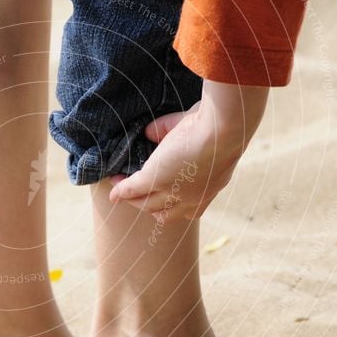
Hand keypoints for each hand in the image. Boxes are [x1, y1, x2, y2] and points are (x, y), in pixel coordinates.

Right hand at [108, 80, 268, 220]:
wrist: (223, 128)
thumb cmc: (220, 124)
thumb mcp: (199, 134)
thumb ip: (172, 131)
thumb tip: (150, 133)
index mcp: (208, 190)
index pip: (187, 209)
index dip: (172, 206)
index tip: (161, 196)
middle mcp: (191, 198)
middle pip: (163, 212)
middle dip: (147, 205)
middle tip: (135, 195)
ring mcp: (172, 191)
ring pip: (145, 204)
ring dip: (131, 198)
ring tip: (120, 188)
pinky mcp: (155, 179)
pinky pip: (131, 189)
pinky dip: (120, 191)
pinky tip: (112, 189)